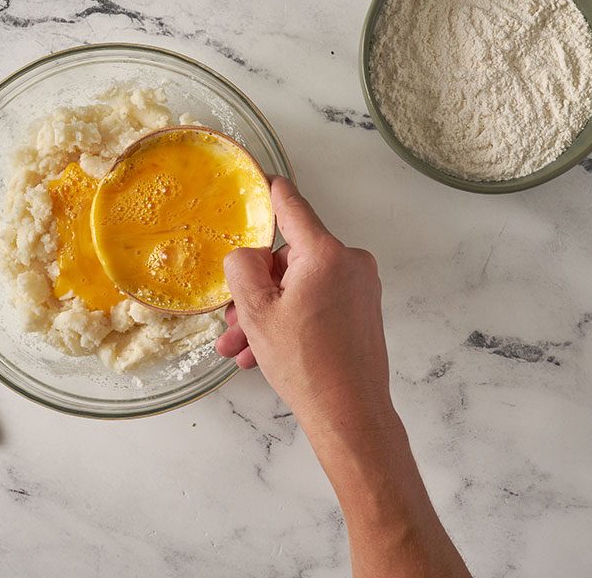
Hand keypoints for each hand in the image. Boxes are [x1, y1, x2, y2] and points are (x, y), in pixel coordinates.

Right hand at [215, 176, 397, 434]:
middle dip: (255, 289)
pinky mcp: (362, 311)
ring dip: (266, 314)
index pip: (291, 205)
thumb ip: (243, 268)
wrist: (351, 416)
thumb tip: (248, 253)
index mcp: (327, 254)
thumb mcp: (257, 312)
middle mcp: (350, 263)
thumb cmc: (307, 365)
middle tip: (230, 320)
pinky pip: (316, 304)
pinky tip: (262, 354)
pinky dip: (290, 322)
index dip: (267, 191)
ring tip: (239, 347)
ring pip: (298, 288)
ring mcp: (360, 288)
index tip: (256, 175)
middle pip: (289, 258)